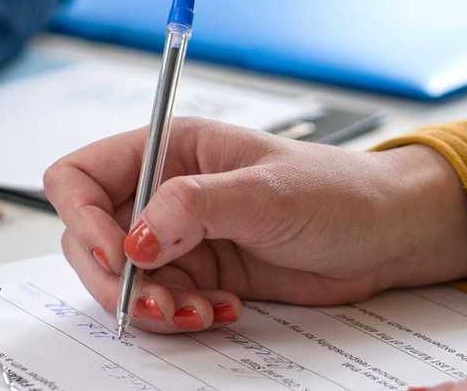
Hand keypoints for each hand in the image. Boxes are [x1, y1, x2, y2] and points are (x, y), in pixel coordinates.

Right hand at [44, 118, 466, 333]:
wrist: (385, 237)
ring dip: (150, 304)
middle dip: (115, 277)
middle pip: (90, 236)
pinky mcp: (199, 273)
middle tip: (157, 303)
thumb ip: (194, 208)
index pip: (81, 176)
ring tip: (196, 313)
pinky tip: (222, 311)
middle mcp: (162, 191)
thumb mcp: (266, 191)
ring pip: (123, 278)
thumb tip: (135, 238)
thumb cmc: (336, 191)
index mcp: (167, 149)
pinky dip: (180, 317)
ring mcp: (178, 236)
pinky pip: (161, 303)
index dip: (82, 217)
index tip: (117, 255)